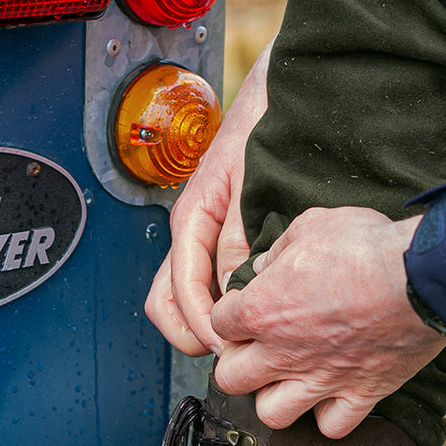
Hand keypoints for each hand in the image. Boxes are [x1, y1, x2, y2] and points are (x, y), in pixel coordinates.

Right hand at [144, 43, 271, 356]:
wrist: (278, 92)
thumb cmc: (263, 126)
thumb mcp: (251, 185)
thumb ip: (238, 239)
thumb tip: (232, 291)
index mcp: (191, 220)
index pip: (180, 291)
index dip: (202, 326)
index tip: (227, 345)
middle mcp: (190, 234)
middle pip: (167, 304)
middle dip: (190, 335)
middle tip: (227, 353)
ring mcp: (201, 239)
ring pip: (180, 299)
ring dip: (199, 326)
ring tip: (235, 341)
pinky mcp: (217, 241)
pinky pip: (204, 286)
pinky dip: (216, 309)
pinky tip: (246, 316)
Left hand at [210, 207, 445, 437]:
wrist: (423, 275)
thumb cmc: (366, 246)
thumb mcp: (311, 225)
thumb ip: (277, 250)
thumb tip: (262, 264)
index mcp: (261, 310)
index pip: (218, 323)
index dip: (229, 314)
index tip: (244, 308)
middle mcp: (282, 352)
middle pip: (230, 378)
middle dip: (237, 363)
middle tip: (254, 349)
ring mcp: (320, 379)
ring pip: (271, 414)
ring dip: (273, 398)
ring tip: (286, 380)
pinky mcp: (359, 394)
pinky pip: (331, 426)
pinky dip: (329, 417)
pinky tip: (332, 397)